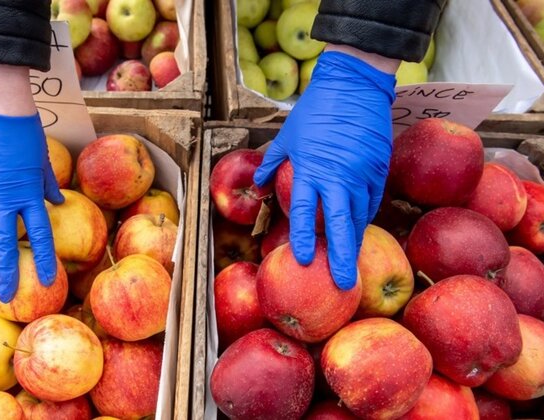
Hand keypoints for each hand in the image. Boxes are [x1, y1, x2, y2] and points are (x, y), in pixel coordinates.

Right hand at [0, 100, 63, 302]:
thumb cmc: (24, 130)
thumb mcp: (42, 159)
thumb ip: (48, 184)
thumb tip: (58, 202)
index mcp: (30, 193)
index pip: (41, 234)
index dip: (45, 259)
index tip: (49, 280)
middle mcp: (4, 197)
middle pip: (5, 242)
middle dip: (6, 272)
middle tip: (5, 295)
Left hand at [254, 51, 396, 289]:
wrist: (353, 85)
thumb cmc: (314, 110)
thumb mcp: (286, 136)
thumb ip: (271, 164)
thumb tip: (257, 187)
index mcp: (310, 169)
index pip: (305, 212)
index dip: (303, 239)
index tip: (303, 260)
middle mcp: (338, 176)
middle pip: (340, 225)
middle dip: (343, 258)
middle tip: (345, 285)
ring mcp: (362, 173)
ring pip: (360, 216)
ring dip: (355, 240)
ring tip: (352, 263)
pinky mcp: (380, 167)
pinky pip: (373, 200)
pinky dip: (366, 215)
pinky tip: (360, 227)